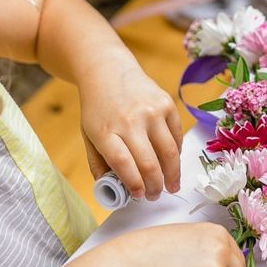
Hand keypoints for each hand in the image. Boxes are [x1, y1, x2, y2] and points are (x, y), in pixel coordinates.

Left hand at [79, 62, 182, 199]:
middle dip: (155, 186)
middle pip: (149, 162)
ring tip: (171, 186)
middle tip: (155, 196)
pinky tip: (172, 162)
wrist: (108, 71)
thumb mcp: (88, 135)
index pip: (123, 164)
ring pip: (169, 152)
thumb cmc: (98, 109)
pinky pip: (177, 136)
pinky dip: (177, 153)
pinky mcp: (167, 104)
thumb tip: (113, 191)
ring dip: (172, 174)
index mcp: (106, 132)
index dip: (134, 184)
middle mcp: (130, 121)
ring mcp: (151, 111)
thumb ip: (98, 163)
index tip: (140, 195)